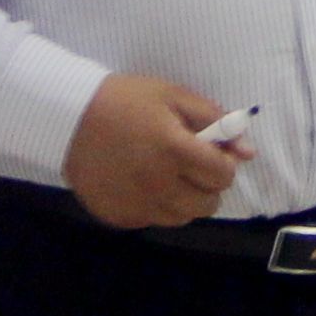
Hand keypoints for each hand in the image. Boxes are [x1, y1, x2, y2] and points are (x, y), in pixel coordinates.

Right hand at [65, 71, 252, 229]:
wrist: (67, 117)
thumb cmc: (124, 100)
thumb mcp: (172, 96)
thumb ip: (215, 120)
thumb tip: (249, 151)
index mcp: (175, 150)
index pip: (223, 175)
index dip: (223, 162)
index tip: (209, 151)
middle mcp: (159, 184)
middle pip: (208, 203)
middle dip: (207, 183)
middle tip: (187, 162)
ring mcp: (138, 205)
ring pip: (183, 217)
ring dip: (184, 198)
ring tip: (165, 173)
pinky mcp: (120, 217)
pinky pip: (153, 220)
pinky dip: (155, 206)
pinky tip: (140, 183)